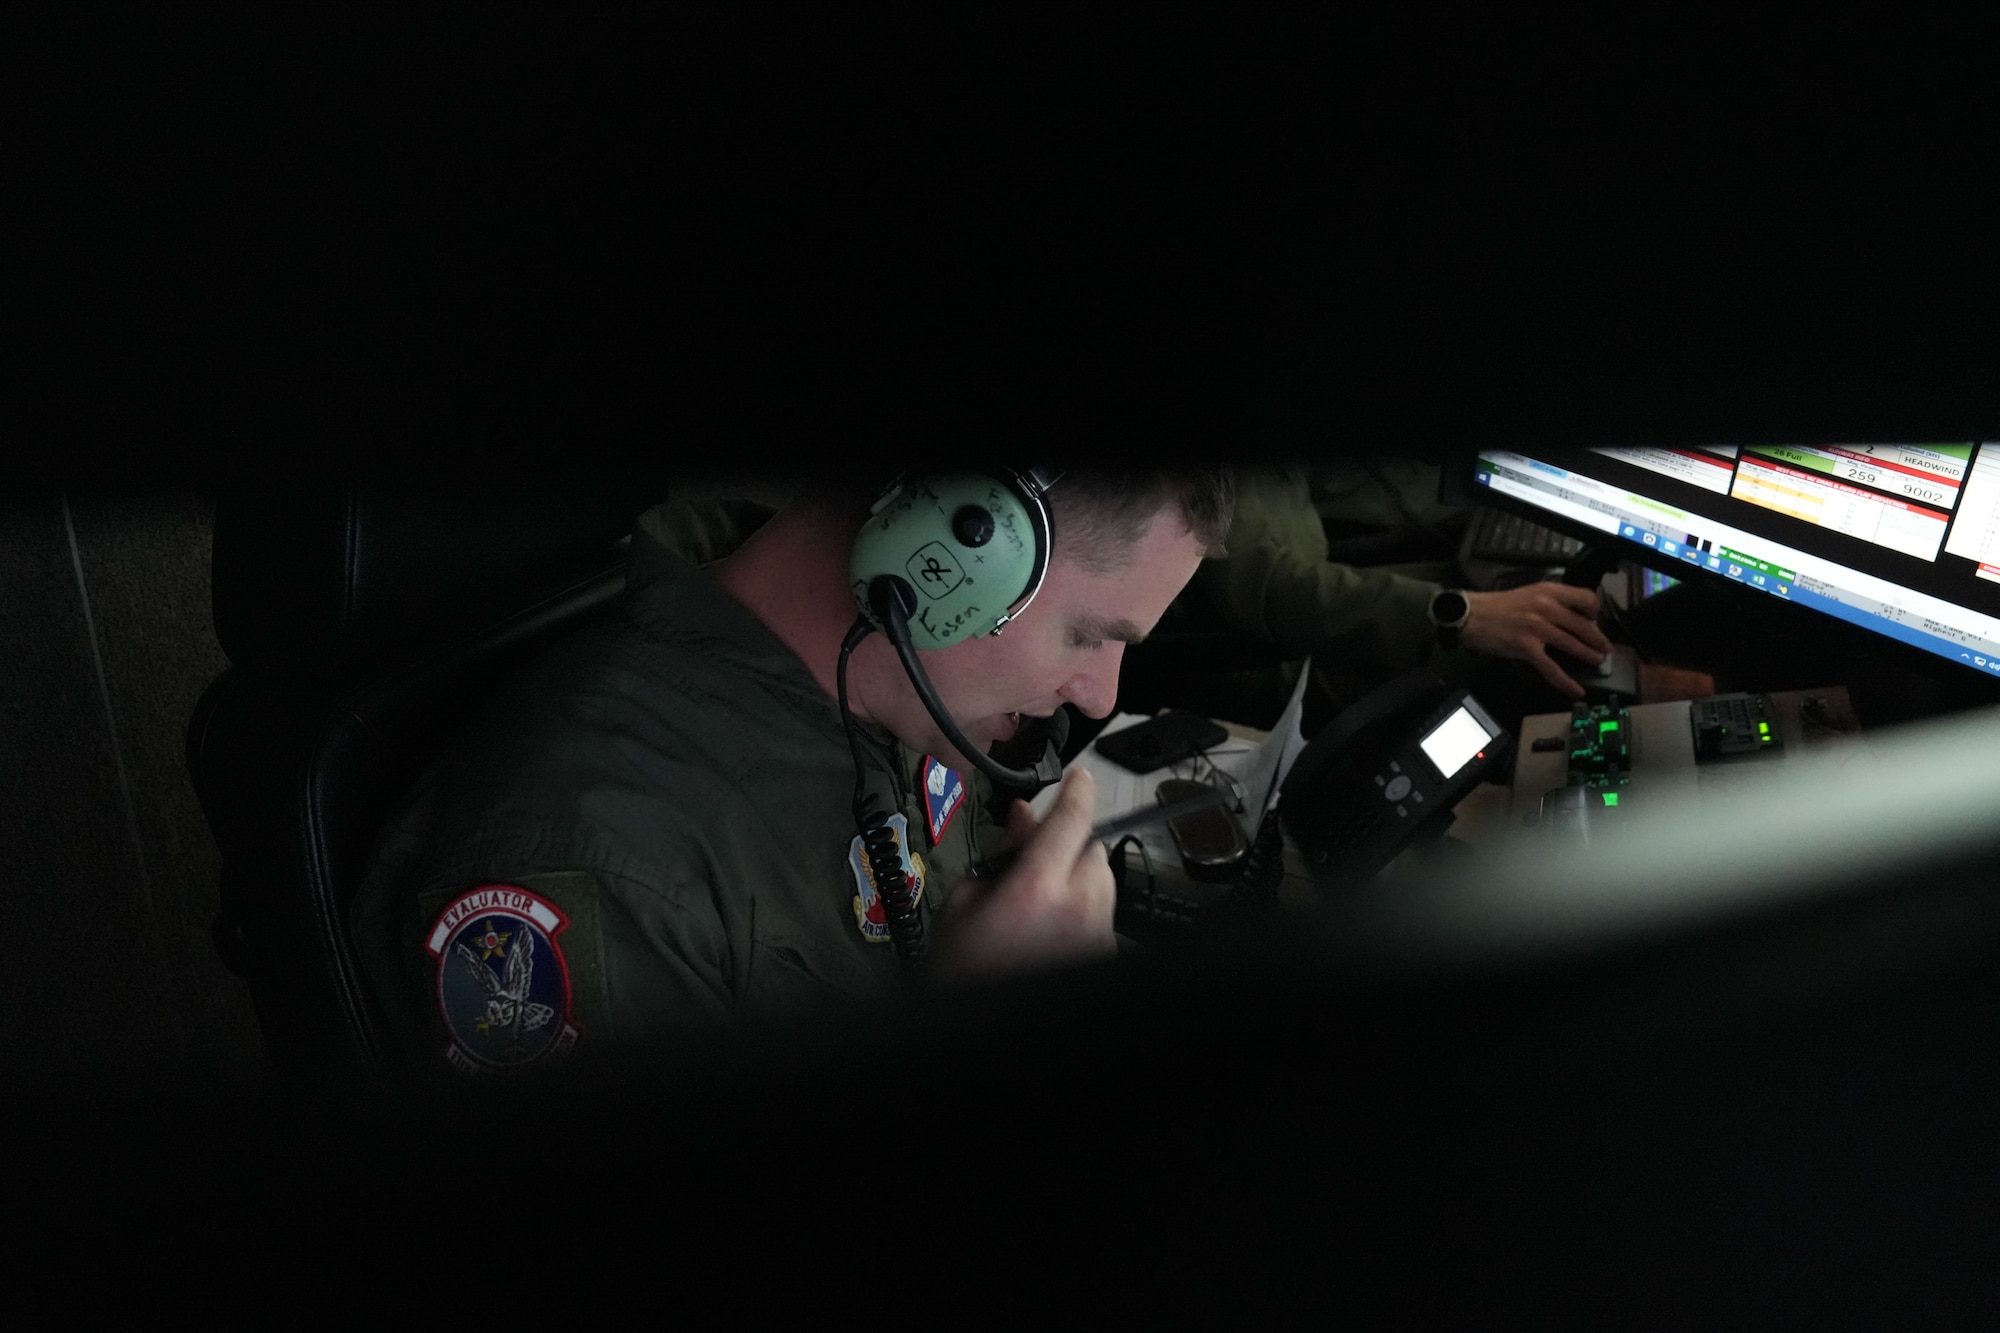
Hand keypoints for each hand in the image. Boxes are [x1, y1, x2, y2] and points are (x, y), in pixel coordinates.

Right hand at [936, 767, 1115, 977]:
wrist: (974, 1020)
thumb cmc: (962, 968)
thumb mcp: (965, 900)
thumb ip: (1003, 853)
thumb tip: (1024, 819)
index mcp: (1037, 888)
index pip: (1073, 819)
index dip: (1078, 789)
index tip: (1078, 776)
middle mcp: (1077, 908)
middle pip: (1093, 850)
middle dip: (1070, 847)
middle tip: (1036, 860)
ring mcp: (1095, 935)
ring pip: (1102, 882)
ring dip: (1079, 877)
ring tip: (1041, 899)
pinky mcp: (1102, 954)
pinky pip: (1102, 915)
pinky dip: (1083, 910)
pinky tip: (1051, 926)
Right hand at [1461, 583, 1613, 698]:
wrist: (1470, 616)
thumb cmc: (1497, 606)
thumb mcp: (1529, 593)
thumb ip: (1550, 602)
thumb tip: (1571, 617)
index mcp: (1548, 591)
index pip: (1586, 599)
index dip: (1596, 611)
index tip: (1596, 620)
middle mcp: (1546, 607)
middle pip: (1583, 625)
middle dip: (1598, 639)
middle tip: (1606, 648)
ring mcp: (1537, 628)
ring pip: (1572, 646)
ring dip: (1589, 656)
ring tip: (1597, 662)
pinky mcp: (1527, 648)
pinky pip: (1552, 668)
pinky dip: (1566, 682)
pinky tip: (1575, 689)